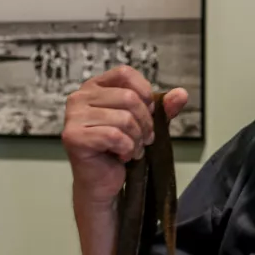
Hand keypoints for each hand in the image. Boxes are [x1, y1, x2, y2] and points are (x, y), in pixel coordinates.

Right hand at [61, 65, 188, 206]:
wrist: (103, 180)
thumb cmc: (121, 147)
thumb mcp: (146, 122)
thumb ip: (163, 107)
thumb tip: (181, 94)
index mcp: (95, 87)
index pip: (125, 73)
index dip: (144, 92)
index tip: (150, 111)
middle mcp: (79, 97)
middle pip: (128, 97)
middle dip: (145, 122)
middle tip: (145, 139)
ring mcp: (72, 116)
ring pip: (123, 118)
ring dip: (137, 138)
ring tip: (133, 149)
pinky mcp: (73, 137)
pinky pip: (114, 136)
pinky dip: (127, 149)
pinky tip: (123, 156)